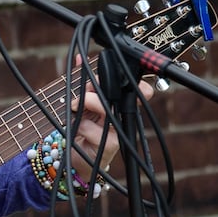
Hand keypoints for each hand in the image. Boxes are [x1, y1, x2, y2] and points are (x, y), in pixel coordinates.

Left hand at [64, 62, 156, 184]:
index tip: (125, 78)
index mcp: (121, 105)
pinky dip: (79, 123)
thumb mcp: (84, 103)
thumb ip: (85, 83)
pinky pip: (91, 127)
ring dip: (87, 102)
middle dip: (100, 88)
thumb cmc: (84, 128)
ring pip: (107, 108)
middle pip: (121, 96)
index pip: (140, 92)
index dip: (141, 85)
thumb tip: (78, 59)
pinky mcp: (110, 145)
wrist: (78, 157)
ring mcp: (119, 131)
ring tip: (76, 107)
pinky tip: (77, 128)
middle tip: (84, 91)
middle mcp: (123, 117)